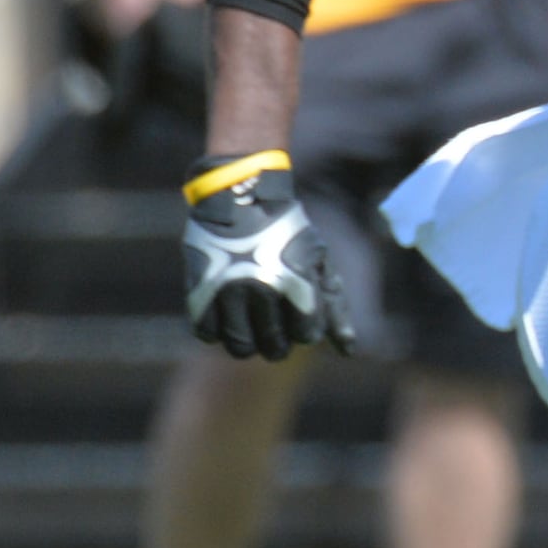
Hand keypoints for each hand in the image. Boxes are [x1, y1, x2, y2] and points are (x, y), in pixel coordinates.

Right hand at [181, 154, 355, 360]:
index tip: (301, 315)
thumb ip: (334, 305)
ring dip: (249, 342)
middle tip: (276, 325)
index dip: (307, 329)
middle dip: (280, 342)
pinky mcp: (198, 289)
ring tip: (251, 323)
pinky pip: (206, 333)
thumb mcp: (318, 259)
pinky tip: (226, 312)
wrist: (240, 195)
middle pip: (274, 349)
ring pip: (240, 348)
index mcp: (297, 281)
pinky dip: (217, 330)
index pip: (307, 335)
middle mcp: (263, 290)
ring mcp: (228, 291)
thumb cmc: (287, 231)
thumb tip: (348, 351)